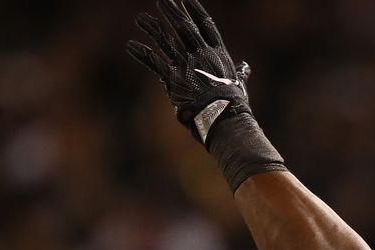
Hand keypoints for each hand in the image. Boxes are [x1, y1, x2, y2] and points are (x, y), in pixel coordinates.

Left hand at [129, 0, 250, 145]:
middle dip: (172, 11)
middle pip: (184, 27)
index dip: (195, 10)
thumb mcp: (238, 82)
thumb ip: (239, 72)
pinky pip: (154, 62)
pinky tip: (131, 45)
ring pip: (166, 41)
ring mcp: (186, 64)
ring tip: (140, 18)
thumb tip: (244, 68)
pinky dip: (142, 53)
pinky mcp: (173, 77)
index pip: (205, 25)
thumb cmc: (233, 102)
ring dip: (152, 28)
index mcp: (217, 52)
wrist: (223, 114)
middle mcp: (201, 54)